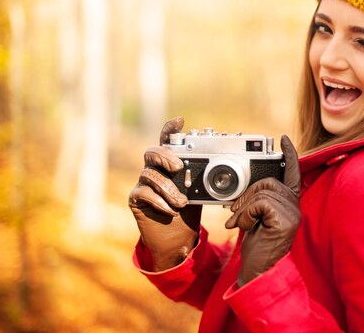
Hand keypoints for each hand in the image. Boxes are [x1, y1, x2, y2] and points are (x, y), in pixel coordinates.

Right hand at [129, 117, 202, 270]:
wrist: (177, 241)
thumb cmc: (189, 213)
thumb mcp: (201, 195)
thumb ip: (206, 181)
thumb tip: (227, 173)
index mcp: (171, 164)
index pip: (168, 141)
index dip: (170, 129)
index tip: (180, 121)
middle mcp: (155, 169)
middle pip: (152, 152)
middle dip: (165, 156)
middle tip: (178, 167)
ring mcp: (144, 184)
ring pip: (150, 174)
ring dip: (168, 188)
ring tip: (182, 203)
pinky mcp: (136, 199)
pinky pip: (143, 193)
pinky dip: (159, 201)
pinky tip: (171, 211)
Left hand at [225, 135, 300, 284]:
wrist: (258, 272)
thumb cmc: (258, 246)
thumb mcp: (257, 218)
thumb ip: (258, 201)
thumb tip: (246, 189)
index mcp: (289, 203)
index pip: (292, 174)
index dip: (289, 155)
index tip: (283, 139)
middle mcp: (294, 206)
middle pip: (269, 181)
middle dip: (247, 194)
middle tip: (235, 211)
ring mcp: (292, 214)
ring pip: (262, 192)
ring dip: (244, 207)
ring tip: (240, 223)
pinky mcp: (285, 221)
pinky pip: (260, 204)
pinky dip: (246, 214)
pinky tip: (246, 227)